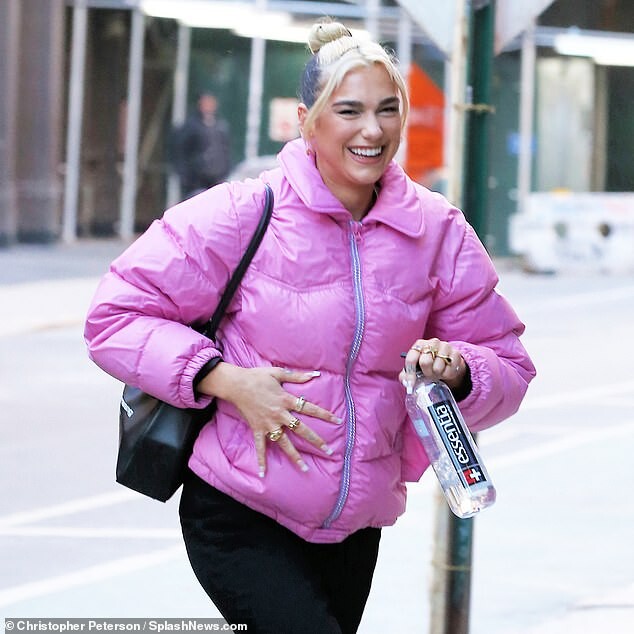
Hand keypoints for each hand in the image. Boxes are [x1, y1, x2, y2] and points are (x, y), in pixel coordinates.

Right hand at [198, 364, 340, 476]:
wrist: (236, 384)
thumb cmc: (257, 377)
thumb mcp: (278, 373)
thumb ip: (298, 376)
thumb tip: (316, 374)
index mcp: (286, 400)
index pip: (310, 408)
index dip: (325, 415)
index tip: (338, 421)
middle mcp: (280, 414)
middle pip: (301, 429)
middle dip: (315, 440)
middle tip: (328, 451)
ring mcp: (268, 424)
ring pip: (284, 442)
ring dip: (294, 456)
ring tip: (304, 468)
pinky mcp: (257, 429)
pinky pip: (260, 447)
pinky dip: (261, 460)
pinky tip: (263, 473)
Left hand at [399, 338, 467, 390]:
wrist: (447, 362)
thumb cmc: (428, 364)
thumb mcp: (416, 368)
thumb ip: (406, 375)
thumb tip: (406, 382)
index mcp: (420, 344)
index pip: (411, 358)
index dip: (410, 373)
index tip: (411, 384)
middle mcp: (432, 342)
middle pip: (425, 362)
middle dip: (426, 372)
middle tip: (428, 374)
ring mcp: (445, 346)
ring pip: (438, 367)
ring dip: (437, 374)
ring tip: (437, 371)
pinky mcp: (455, 353)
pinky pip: (449, 370)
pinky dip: (447, 374)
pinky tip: (446, 370)